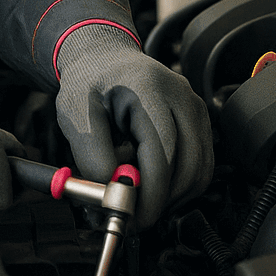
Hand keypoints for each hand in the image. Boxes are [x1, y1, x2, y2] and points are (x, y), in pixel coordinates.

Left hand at [54, 24, 212, 228]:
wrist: (103, 58)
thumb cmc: (88, 82)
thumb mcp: (75, 114)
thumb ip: (92, 155)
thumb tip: (115, 194)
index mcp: (149, 89)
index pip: (163, 153)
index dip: (151, 194)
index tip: (133, 217)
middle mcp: (181, 96)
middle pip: (189, 167)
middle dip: (163, 201)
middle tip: (135, 217)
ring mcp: (194, 107)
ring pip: (199, 171)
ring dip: (173, 196)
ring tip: (140, 196)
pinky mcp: (198, 119)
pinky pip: (200, 164)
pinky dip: (179, 184)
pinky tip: (153, 183)